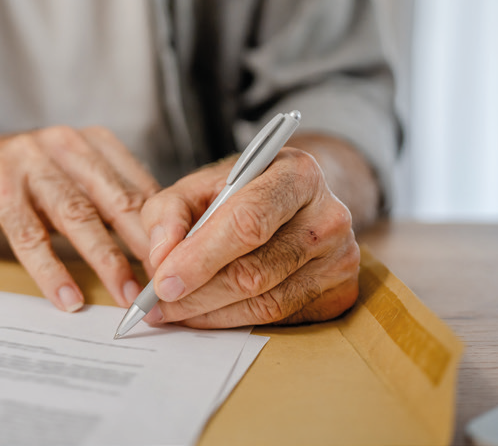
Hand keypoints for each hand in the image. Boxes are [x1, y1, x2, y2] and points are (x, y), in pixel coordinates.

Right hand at [0, 126, 159, 311]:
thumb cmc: (14, 184)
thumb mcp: (66, 181)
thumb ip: (105, 199)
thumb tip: (158, 242)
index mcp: (89, 141)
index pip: (136, 185)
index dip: (160, 228)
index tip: (178, 264)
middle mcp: (62, 143)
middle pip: (114, 200)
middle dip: (142, 246)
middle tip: (163, 284)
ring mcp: (27, 161)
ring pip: (77, 217)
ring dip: (104, 261)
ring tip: (124, 295)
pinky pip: (31, 236)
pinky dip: (51, 272)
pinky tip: (67, 298)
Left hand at [139, 147, 359, 327]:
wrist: (294, 203)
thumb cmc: (241, 193)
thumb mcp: (199, 186)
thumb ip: (169, 213)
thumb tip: (160, 258)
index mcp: (296, 175)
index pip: (247, 223)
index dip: (200, 258)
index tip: (162, 283)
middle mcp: (329, 216)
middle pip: (255, 271)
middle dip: (197, 294)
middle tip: (157, 305)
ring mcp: (341, 258)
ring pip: (265, 303)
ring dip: (211, 314)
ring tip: (173, 312)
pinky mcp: (341, 293)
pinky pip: (280, 319)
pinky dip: (236, 322)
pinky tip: (208, 314)